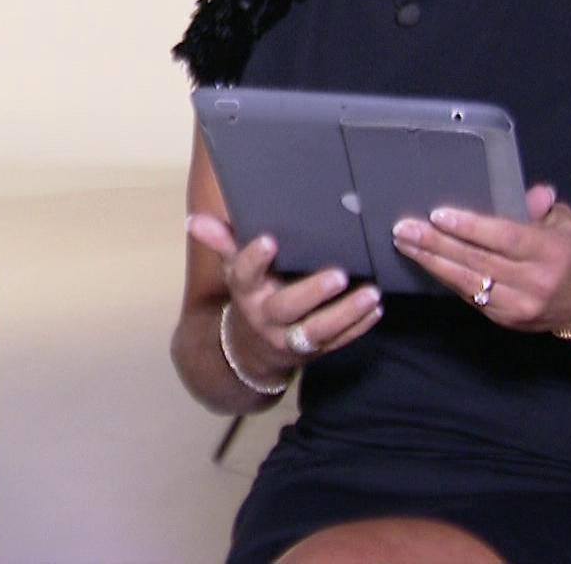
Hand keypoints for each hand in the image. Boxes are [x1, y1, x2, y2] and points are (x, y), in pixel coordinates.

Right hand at [186, 214, 383, 378]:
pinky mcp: (314, 350)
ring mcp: (290, 337)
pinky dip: (358, 327)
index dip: (254, 258)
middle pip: (287, 307)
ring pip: (317, 330)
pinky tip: (376, 309)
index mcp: (245, 292)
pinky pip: (338, 342)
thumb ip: (222, 242)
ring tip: (370, 294)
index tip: (269, 239)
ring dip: (346, 313)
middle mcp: (265, 316)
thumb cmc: (251, 294)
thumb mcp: (234, 269)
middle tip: (339, 274)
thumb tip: (194, 220)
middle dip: (313, 292)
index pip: (244, 275)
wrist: (251, 349)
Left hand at [390, 185, 570, 335]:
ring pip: (468, 283)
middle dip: (436, 244)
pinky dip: (446, 278)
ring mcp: (519, 305)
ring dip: (432, 262)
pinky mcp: (506, 320)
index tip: (437, 215)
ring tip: (404, 244)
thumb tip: (529, 192)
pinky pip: (470, 297)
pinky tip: (425, 263)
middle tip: (404, 229)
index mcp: (552, 252)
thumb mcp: (567, 224)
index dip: (470, 228)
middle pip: (478, 261)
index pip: (504, 238)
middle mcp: (535, 282)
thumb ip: (542, 208)